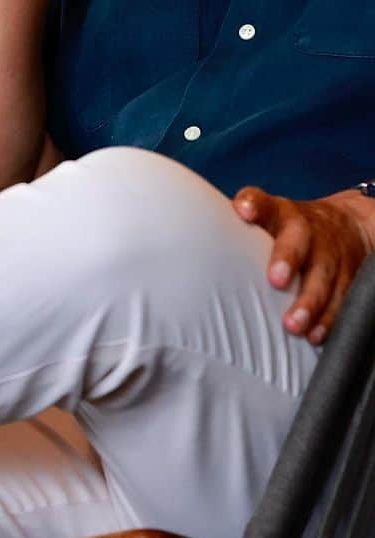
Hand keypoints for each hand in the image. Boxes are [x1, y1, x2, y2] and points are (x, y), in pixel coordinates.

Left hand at [233, 187, 374, 343]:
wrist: (345, 226)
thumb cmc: (288, 229)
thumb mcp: (267, 218)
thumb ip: (236, 230)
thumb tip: (189, 250)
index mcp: (279, 213)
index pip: (263, 202)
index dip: (254, 203)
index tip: (244, 210)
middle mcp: (306, 229)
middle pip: (299, 240)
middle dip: (288, 258)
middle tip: (276, 280)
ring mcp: (330, 253)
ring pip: (324, 275)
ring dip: (310, 301)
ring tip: (294, 325)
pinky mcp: (348, 276)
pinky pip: (342, 298)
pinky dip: (330, 319)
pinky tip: (316, 335)